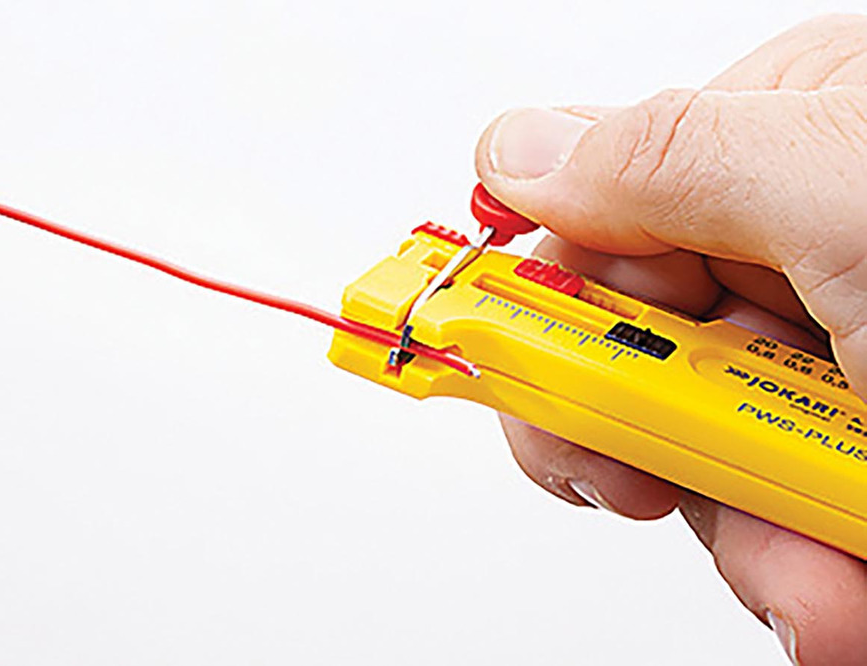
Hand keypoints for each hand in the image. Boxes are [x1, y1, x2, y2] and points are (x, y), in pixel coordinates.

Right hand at [476, 14, 866, 665]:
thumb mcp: (859, 197)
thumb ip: (667, 158)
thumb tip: (513, 150)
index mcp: (787, 140)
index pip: (594, 214)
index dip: (544, 306)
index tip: (508, 378)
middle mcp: (802, 243)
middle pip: (637, 350)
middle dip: (644, 442)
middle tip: (648, 489)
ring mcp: (831, 356)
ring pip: (709, 457)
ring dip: (752, 542)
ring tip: (832, 594)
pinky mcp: (856, 453)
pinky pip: (780, 519)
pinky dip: (806, 578)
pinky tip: (847, 603)